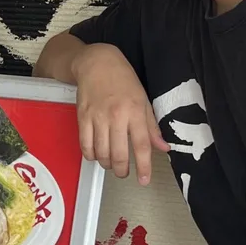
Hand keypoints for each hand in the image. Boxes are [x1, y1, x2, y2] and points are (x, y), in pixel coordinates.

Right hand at [71, 43, 168, 183]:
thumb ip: (151, 127)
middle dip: (122, 170)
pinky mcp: (82, 117)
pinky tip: (96, 154)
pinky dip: (91, 155)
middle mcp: (116, 117)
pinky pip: (85, 145)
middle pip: (118, 154)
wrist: (96, 63)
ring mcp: (97, 118)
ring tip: (111, 163)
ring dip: (107, 164)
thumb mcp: (143, 100)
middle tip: (124, 173)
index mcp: (135, 112)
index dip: (143, 167)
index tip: (143, 181)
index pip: (141, 146)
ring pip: (101, 153)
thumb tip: (163, 147)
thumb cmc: (123, 80)